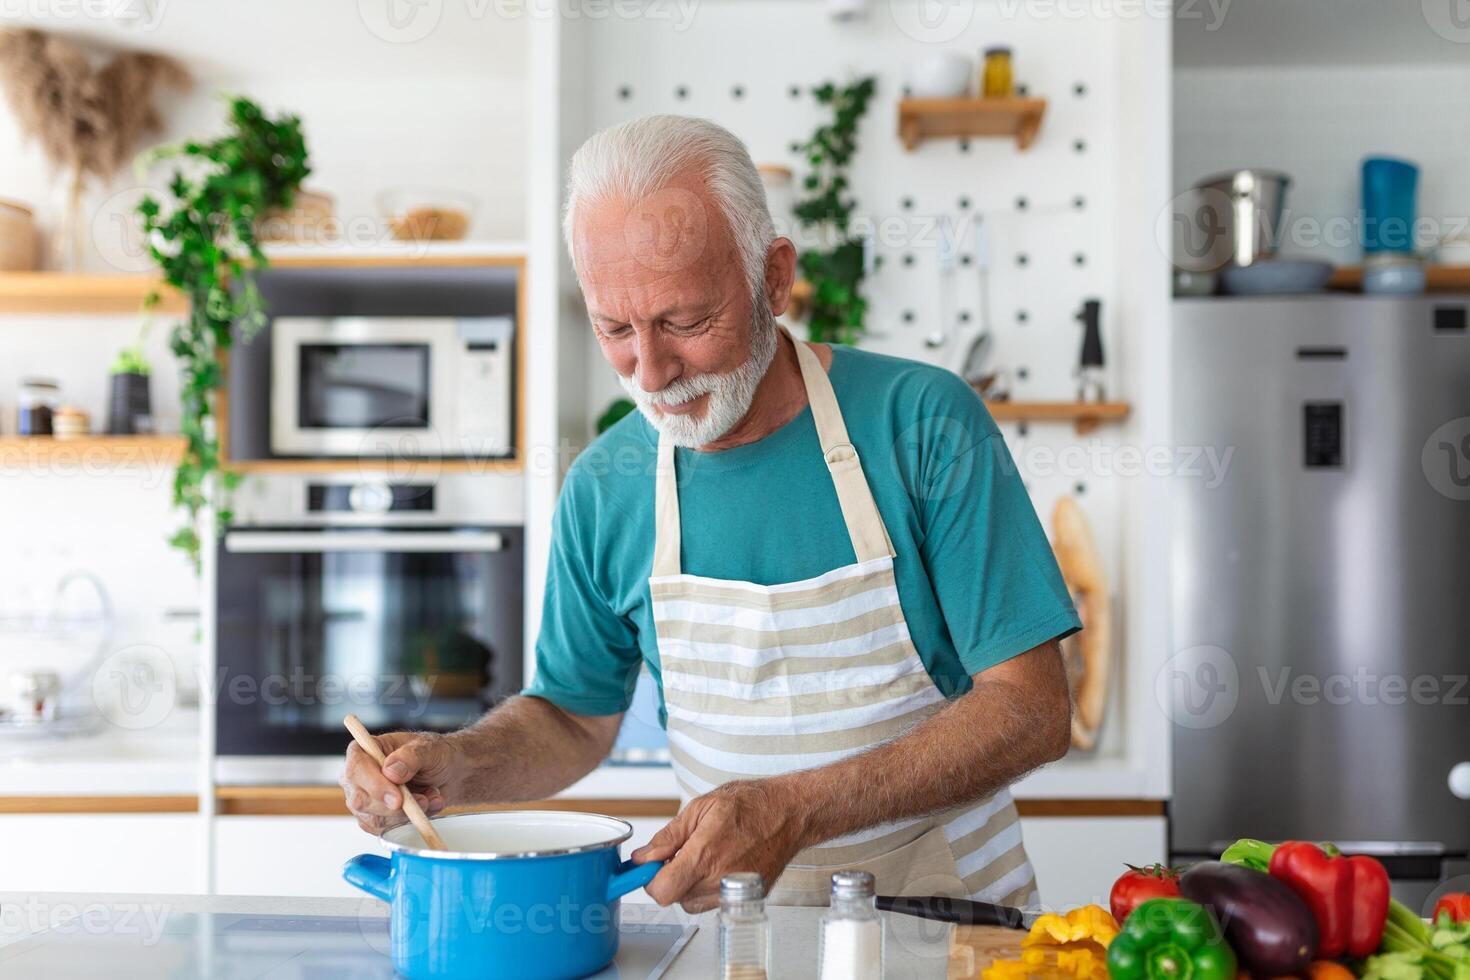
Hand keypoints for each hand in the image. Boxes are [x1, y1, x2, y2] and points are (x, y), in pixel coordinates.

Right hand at [340, 730, 457, 833]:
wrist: (446, 773)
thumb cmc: (433, 754)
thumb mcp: (428, 748)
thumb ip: (410, 756)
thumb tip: (390, 771)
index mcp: (365, 750)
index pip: (356, 768)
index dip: (374, 786)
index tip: (397, 799)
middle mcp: (359, 776)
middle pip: (360, 800)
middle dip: (392, 807)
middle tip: (423, 801)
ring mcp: (364, 799)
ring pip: (374, 819)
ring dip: (407, 814)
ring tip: (430, 798)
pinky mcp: (374, 817)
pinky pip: (385, 830)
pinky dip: (409, 822)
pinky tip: (427, 806)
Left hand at [631, 778, 810, 912]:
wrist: (788, 814)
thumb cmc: (750, 805)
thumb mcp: (700, 808)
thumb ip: (668, 836)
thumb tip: (644, 857)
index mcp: (705, 856)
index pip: (662, 891)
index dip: (650, 879)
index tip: (651, 866)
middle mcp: (719, 880)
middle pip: (675, 897)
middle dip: (670, 876)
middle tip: (682, 852)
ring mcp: (734, 892)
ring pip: (692, 902)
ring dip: (688, 884)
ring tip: (704, 855)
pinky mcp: (745, 898)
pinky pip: (712, 902)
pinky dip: (707, 887)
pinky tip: (719, 863)